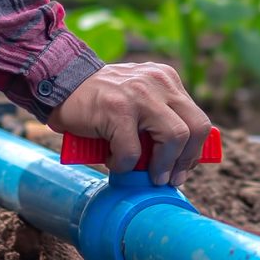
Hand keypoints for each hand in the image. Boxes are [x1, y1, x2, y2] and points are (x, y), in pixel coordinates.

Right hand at [46, 63, 211, 186]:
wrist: (62, 85)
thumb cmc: (102, 101)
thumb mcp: (139, 100)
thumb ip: (160, 118)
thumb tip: (179, 161)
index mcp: (168, 80)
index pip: (198, 119)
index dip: (194, 150)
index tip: (182, 169)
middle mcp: (159, 83)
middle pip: (196, 127)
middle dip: (186, 160)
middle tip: (169, 178)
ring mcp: (140, 94)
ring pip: (174, 138)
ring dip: (161, 165)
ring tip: (146, 175)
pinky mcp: (117, 109)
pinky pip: (133, 151)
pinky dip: (123, 165)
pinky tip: (112, 161)